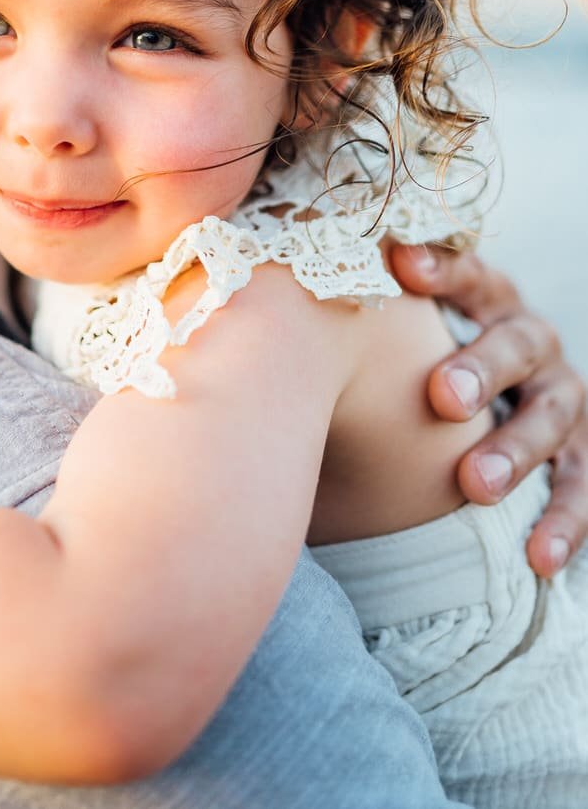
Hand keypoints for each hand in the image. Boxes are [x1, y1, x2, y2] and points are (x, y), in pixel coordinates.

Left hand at [390, 242, 587, 576]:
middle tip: (442, 398)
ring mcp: (559, 395)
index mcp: (484, 300)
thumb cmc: (410, 367)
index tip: (401, 266)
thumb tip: (268, 322)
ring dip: (516, 449)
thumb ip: (357, 328)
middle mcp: (529, 339)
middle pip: (517, 342)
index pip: (469, 273)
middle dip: (482, 368)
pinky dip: (563, 521)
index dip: (442, 268)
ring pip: (551, 414)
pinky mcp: (582, 452)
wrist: (470, 413)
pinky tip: (539, 558)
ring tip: (474, 485)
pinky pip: (583, 488)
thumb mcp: (396, 341)